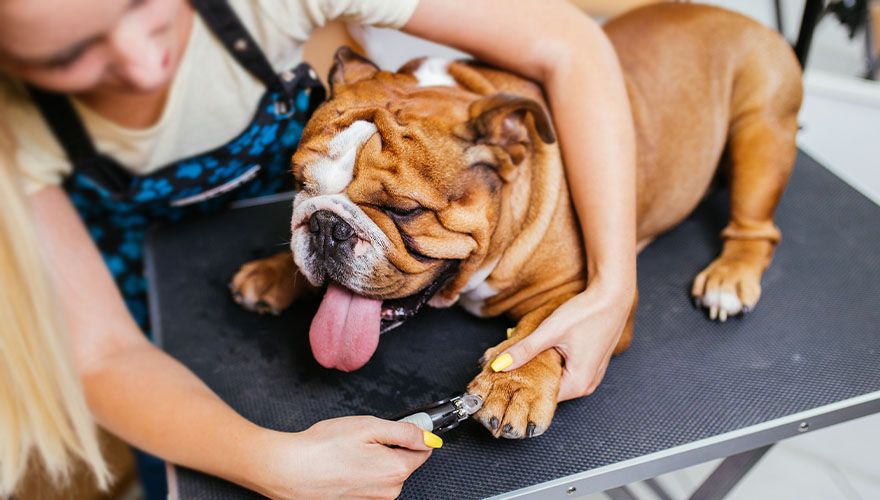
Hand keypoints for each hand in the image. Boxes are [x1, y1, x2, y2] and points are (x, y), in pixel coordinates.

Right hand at [251, 416, 439, 498]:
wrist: (290, 470)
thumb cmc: (324, 447)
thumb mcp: (369, 426)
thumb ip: (404, 431)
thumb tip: (428, 437)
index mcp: (396, 470)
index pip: (423, 449)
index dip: (410, 434)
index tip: (392, 428)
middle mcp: (390, 491)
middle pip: (403, 461)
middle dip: (389, 446)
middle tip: (362, 437)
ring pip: (385, 472)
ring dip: (373, 459)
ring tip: (348, 451)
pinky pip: (370, 482)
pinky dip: (361, 471)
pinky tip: (342, 464)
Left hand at [498, 280, 633, 401]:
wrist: (613, 295)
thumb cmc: (587, 313)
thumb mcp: (551, 331)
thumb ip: (525, 350)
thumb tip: (499, 365)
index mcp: (577, 384)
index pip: (541, 396)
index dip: (521, 387)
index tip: (502, 379)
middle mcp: (586, 385)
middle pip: (549, 388)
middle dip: (529, 377)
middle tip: (508, 364)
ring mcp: (590, 375)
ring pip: (557, 378)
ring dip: (541, 369)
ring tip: (523, 356)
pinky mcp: (590, 364)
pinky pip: (566, 371)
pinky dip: (553, 363)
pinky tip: (542, 350)